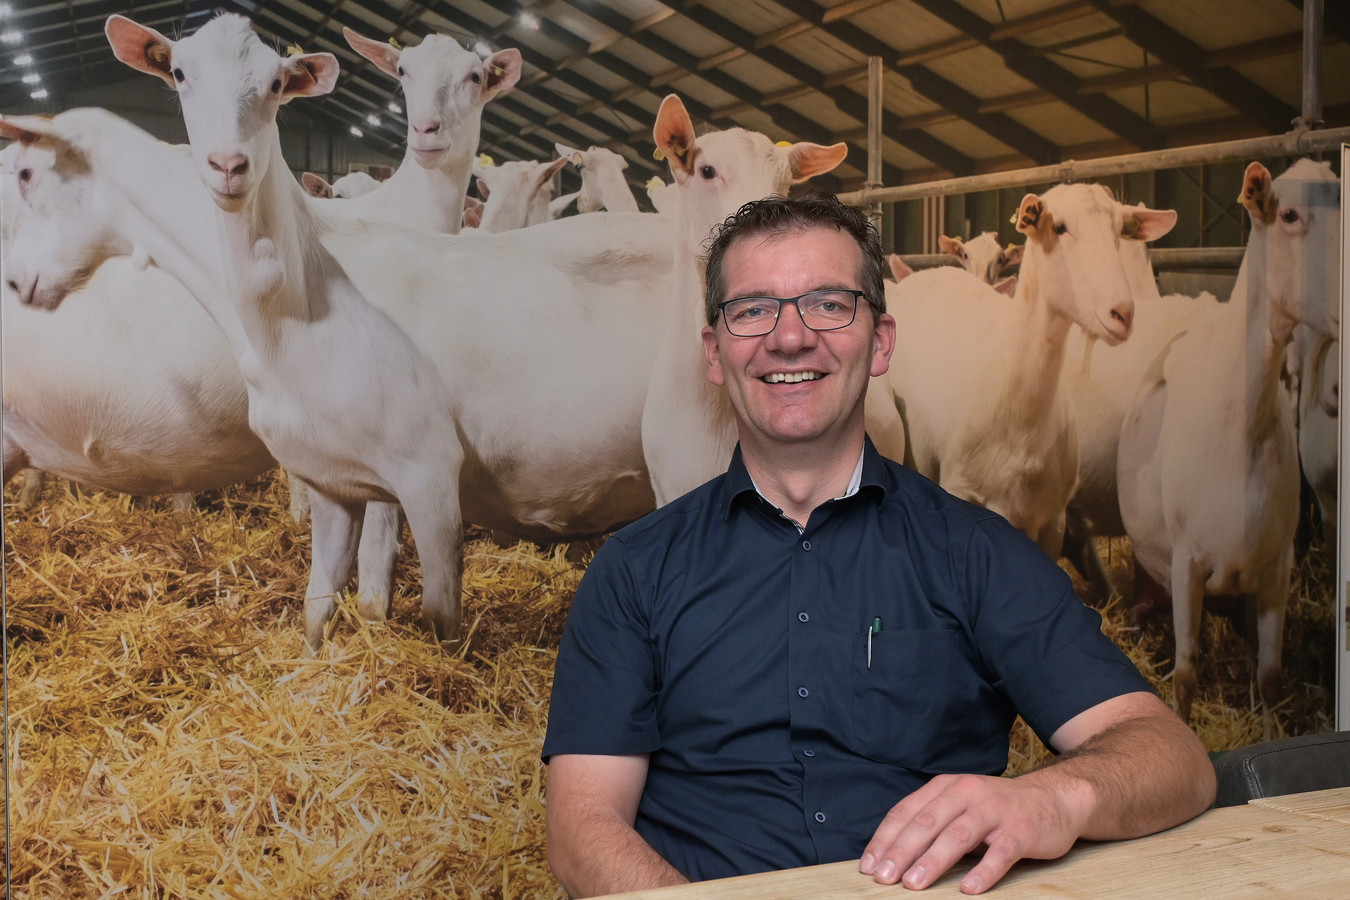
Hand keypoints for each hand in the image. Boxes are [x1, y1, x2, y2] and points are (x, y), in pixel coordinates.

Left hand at [858, 772, 1091, 893]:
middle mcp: (967, 793)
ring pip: (958, 835)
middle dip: (902, 851)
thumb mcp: (959, 805)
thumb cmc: (996, 810)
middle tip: (884, 878)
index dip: (885, 838)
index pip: (907, 811)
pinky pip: (1000, 853)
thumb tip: (891, 855)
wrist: (1054, 799)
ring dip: (933, 861)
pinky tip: (969, 889)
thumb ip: (931, 821)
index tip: (869, 865)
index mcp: (946, 787)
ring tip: (914, 884)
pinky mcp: (1022, 829)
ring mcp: (995, 810)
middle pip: (928, 822)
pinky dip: (984, 871)